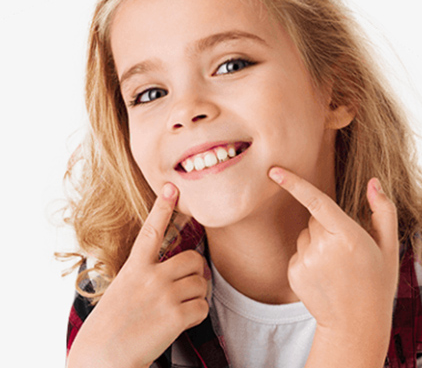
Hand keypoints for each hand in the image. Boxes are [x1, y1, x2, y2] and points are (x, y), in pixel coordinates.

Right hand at [67, 184, 208, 367]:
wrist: (101, 358)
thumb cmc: (110, 325)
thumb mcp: (121, 289)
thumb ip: (144, 276)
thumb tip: (177, 272)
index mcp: (134, 268)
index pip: (151, 231)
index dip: (162, 207)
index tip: (172, 187)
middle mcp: (151, 277)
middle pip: (193, 259)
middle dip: (197, 271)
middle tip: (191, 282)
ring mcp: (164, 295)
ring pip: (201, 283)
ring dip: (197, 294)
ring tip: (180, 306)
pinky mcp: (175, 316)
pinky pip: (202, 306)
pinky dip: (197, 314)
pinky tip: (182, 321)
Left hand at [268, 167, 398, 363]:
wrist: (356, 325)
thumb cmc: (376, 283)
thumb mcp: (389, 247)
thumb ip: (383, 210)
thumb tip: (374, 182)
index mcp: (348, 236)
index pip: (316, 201)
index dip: (294, 183)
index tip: (274, 171)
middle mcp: (323, 247)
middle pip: (314, 219)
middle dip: (326, 226)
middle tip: (344, 251)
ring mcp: (305, 261)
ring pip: (305, 235)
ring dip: (317, 242)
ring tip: (335, 267)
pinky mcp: (293, 273)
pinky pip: (298, 252)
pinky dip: (308, 258)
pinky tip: (324, 276)